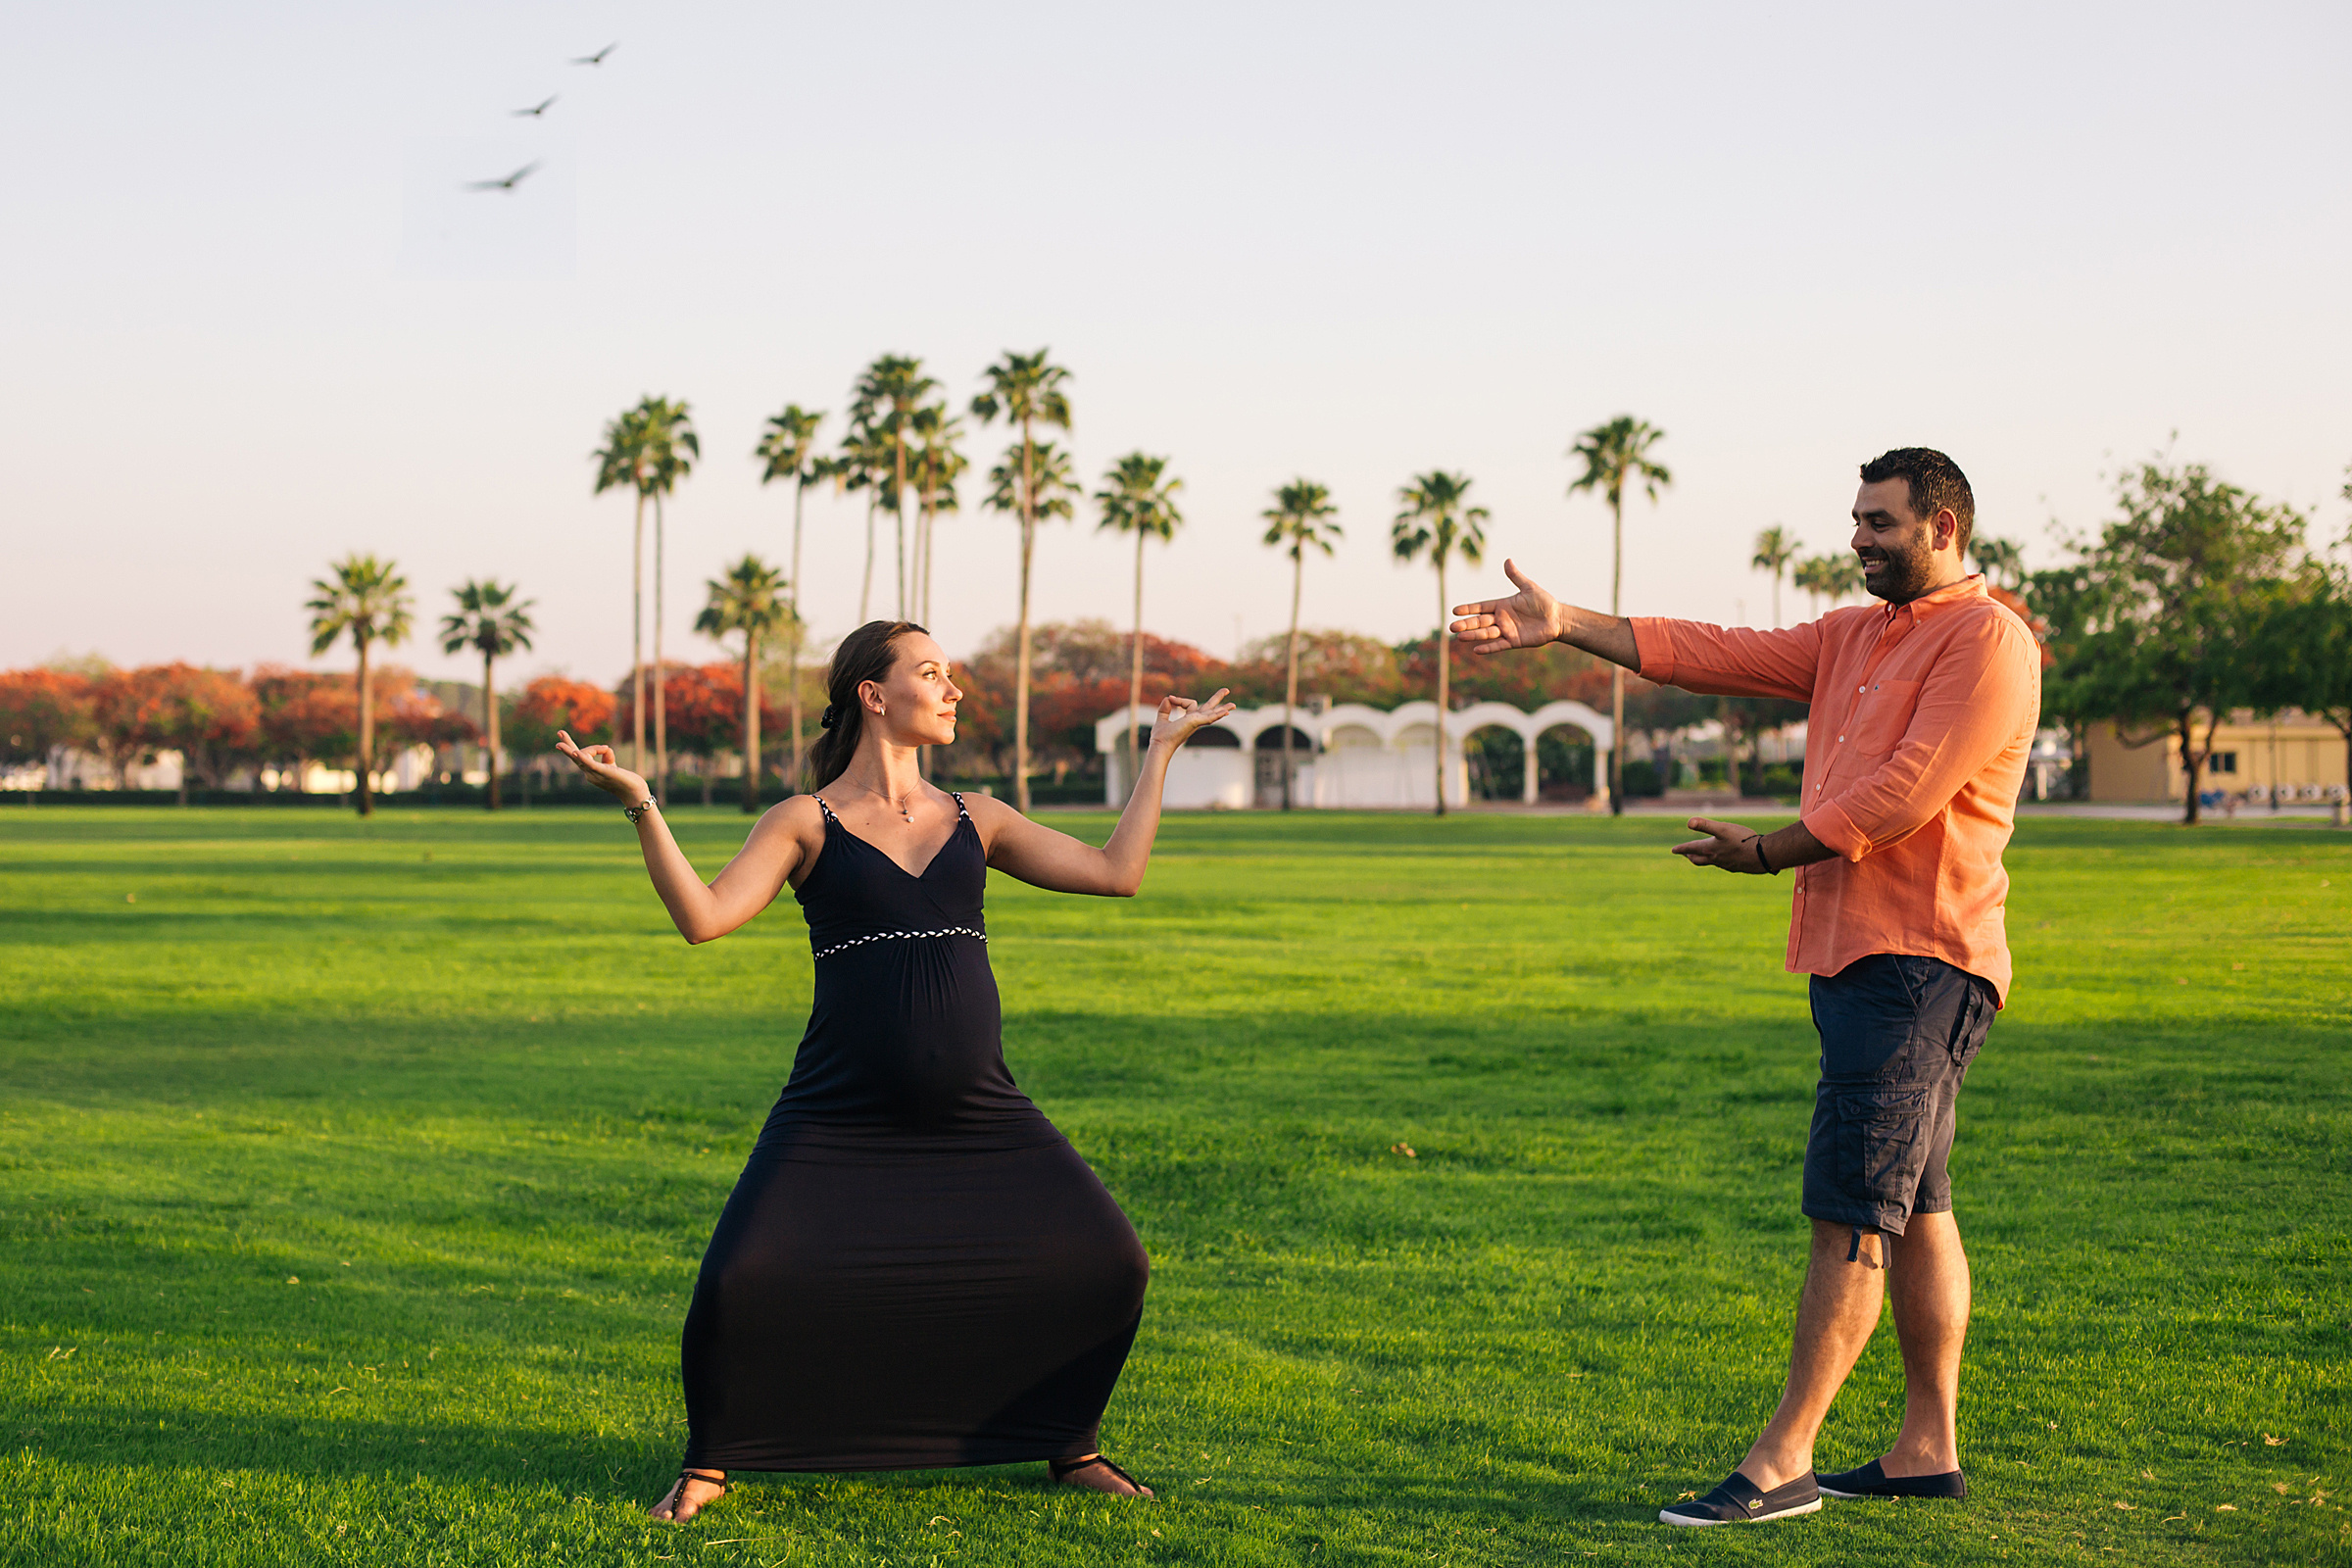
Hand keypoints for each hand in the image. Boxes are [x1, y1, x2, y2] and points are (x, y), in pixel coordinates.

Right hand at [556, 730, 650, 801]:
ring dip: (574, 750)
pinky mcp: (603, 772)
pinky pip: (590, 764)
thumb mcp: (613, 765)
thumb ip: (606, 756)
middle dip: (567, 745)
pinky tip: (576, 752)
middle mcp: (589, 774)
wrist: (634, 793)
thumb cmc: (625, 780)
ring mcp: (594, 774)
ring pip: (581, 758)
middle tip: (559, 732)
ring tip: (575, 745)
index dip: (571, 747)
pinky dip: (583, 757)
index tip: (563, 735)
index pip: (579, 757)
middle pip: (575, 757)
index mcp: (591, 772)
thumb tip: (605, 748)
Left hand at [1149, 689, 1237, 748]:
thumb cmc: (1161, 737)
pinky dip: (1218, 714)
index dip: (1179, 700)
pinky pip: (1209, 717)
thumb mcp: (1162, 718)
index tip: (1170, 698)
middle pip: (1209, 708)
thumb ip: (1165, 708)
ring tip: (1234, 705)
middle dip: (1218, 698)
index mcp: (1189, 720)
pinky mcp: (1195, 722)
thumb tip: (1168, 698)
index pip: (1191, 704)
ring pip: (1212, 713)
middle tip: (1226, 690)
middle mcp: (1195, 721)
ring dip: (1223, 708)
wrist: (1160, 745)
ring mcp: (1196, 722)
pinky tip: (1225, 712)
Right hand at [1450, 558, 1564, 654]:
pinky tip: (1476, 650)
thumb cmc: (1544, 602)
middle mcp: (1501, 618)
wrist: (1557, 618)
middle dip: (1466, 624)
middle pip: (1479, 622)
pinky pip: (1499, 645)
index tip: (1455, 610)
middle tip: (1452, 627)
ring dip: (1473, 636)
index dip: (1468, 609)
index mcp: (1502, 605)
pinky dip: (1488, 648)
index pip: (1481, 607)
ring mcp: (1507, 631)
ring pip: (1486, 634)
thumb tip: (1507, 560)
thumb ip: (1516, 576)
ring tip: (1460, 637)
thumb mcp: (1529, 588)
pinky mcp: (1514, 641)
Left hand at [1671, 817, 1768, 873]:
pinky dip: (1719, 861)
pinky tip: (1725, 858)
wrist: (1762, 856)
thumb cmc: (1741, 841)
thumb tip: (1688, 822)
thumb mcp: (1722, 829)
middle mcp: (1716, 859)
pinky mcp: (1737, 867)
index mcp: (1710, 849)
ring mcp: (1726, 865)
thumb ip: (1705, 825)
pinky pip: (1724, 865)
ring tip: (1704, 855)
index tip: (1673, 850)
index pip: (1691, 848)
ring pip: (1711, 863)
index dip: (1681, 848)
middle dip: (1690, 856)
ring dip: (1705, 858)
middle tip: (1685, 854)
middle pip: (1698, 859)